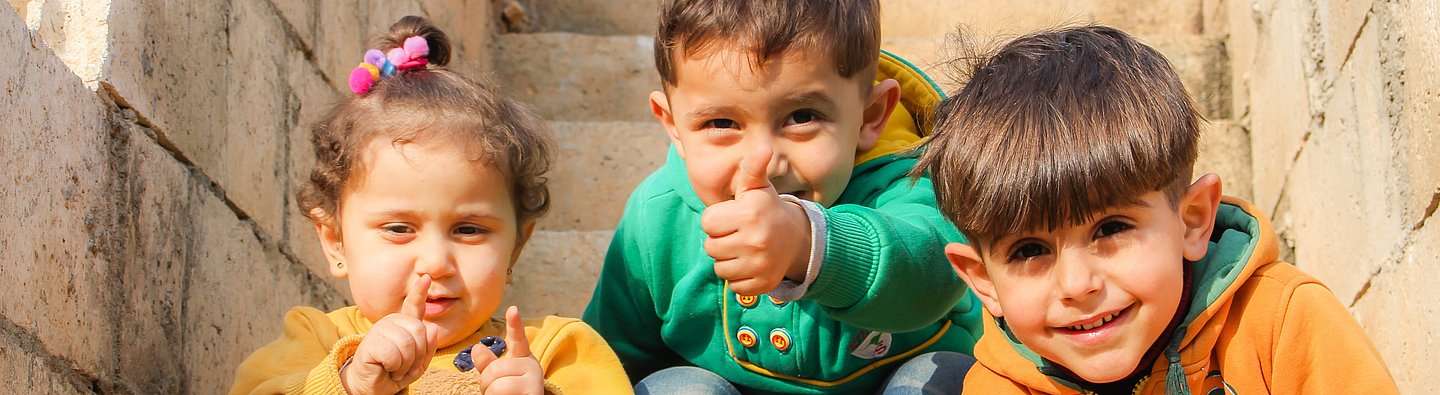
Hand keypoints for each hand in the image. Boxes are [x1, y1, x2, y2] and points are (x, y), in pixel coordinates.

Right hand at [342, 275, 440, 394]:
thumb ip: (428, 346)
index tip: (426, 278)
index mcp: (404, 325)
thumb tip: (432, 328)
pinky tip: (386, 368)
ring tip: (395, 367)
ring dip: (406, 364)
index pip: (414, 306)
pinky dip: (395, 367)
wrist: (373, 387)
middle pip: (420, 331)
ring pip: (408, 343)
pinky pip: (394, 354)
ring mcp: (379, 330)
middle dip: (418, 355)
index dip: (420, 292)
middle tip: (405, 365)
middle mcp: (391, 322)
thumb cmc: (395, 372)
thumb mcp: (418, 362)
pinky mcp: (369, 342)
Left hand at [470, 306, 543, 393]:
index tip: (513, 309)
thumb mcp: (498, 378)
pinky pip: (502, 393)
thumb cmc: (510, 394)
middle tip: (497, 392)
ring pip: (496, 384)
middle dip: (487, 385)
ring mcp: (534, 381)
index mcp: (522, 359)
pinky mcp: (533, 393)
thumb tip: (477, 348)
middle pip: (494, 369)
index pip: (518, 339)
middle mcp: (532, 367)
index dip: (515, 324)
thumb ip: (488, 364)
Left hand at [701, 144, 812, 295]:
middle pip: (710, 247)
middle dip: (720, 240)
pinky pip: (734, 286)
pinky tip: (751, 265)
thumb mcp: (758, 188)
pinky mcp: (762, 284)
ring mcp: (760, 265)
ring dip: (728, 260)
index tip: (732, 217)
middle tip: (739, 234)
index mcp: (749, 214)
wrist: (798, 239)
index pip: (707, 222)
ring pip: (720, 269)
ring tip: (744, 249)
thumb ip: (752, 168)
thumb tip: (763, 147)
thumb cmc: (768, 209)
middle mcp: (755, 240)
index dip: (717, 219)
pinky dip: (740, 278)